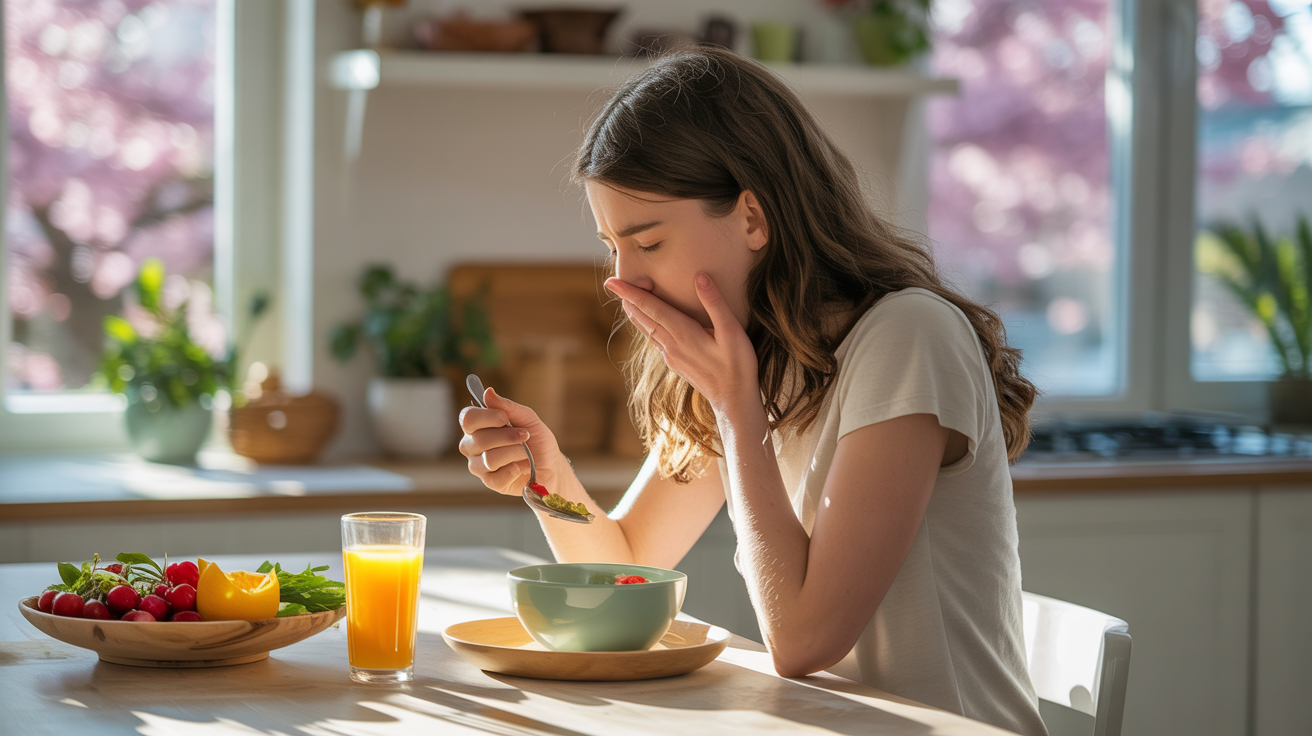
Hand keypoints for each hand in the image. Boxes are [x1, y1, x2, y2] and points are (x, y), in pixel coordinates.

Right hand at [458, 387, 564, 494]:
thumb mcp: (528, 419)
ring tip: (526, 452)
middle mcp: (472, 445)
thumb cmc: (537, 440)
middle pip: (479, 439)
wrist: (551, 465)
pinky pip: (498, 476)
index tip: (505, 419)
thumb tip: (488, 392)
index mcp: (477, 426)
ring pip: (490, 459)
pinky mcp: (490, 482)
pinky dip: (516, 469)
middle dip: (508, 436)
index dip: (487, 417)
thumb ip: (507, 407)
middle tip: (525, 436)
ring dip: (515, 452)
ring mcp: (479, 466)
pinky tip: (521, 467)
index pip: (468, 418)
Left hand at [605, 273, 759, 417]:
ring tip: (626, 299)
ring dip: (635, 313)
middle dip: (628, 299)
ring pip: (646, 329)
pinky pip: (654, 340)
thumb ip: (715, 303)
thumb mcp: (732, 331)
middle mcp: (671, 344)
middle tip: (613, 284)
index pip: (650, 307)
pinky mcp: (675, 363)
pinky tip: (648, 324)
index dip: (630, 292)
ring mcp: (671, 355)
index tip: (611, 282)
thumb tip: (700, 277)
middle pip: (643, 317)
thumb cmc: (737, 365)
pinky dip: (646, 326)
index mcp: (682, 333)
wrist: (733, 400)